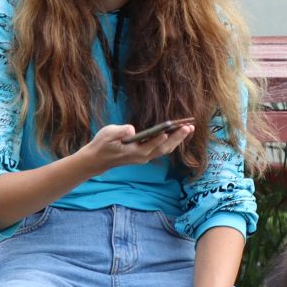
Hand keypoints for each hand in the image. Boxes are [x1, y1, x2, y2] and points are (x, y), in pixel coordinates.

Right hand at [76, 121, 193, 173]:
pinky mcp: (145, 155)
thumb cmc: (102, 144)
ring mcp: (145, 157)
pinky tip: (178, 133)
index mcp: (134, 152)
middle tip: (189, 127)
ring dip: (178, 139)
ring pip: (165, 149)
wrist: (98, 160)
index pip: (150, 145)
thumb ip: (120, 131)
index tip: (169, 131)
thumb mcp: (108, 134)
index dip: (159, 139)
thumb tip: (131, 129)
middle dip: (177, 138)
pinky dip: (172, 141)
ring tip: (189, 128)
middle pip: (164, 148)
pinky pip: (162, 149)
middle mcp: (143, 156)